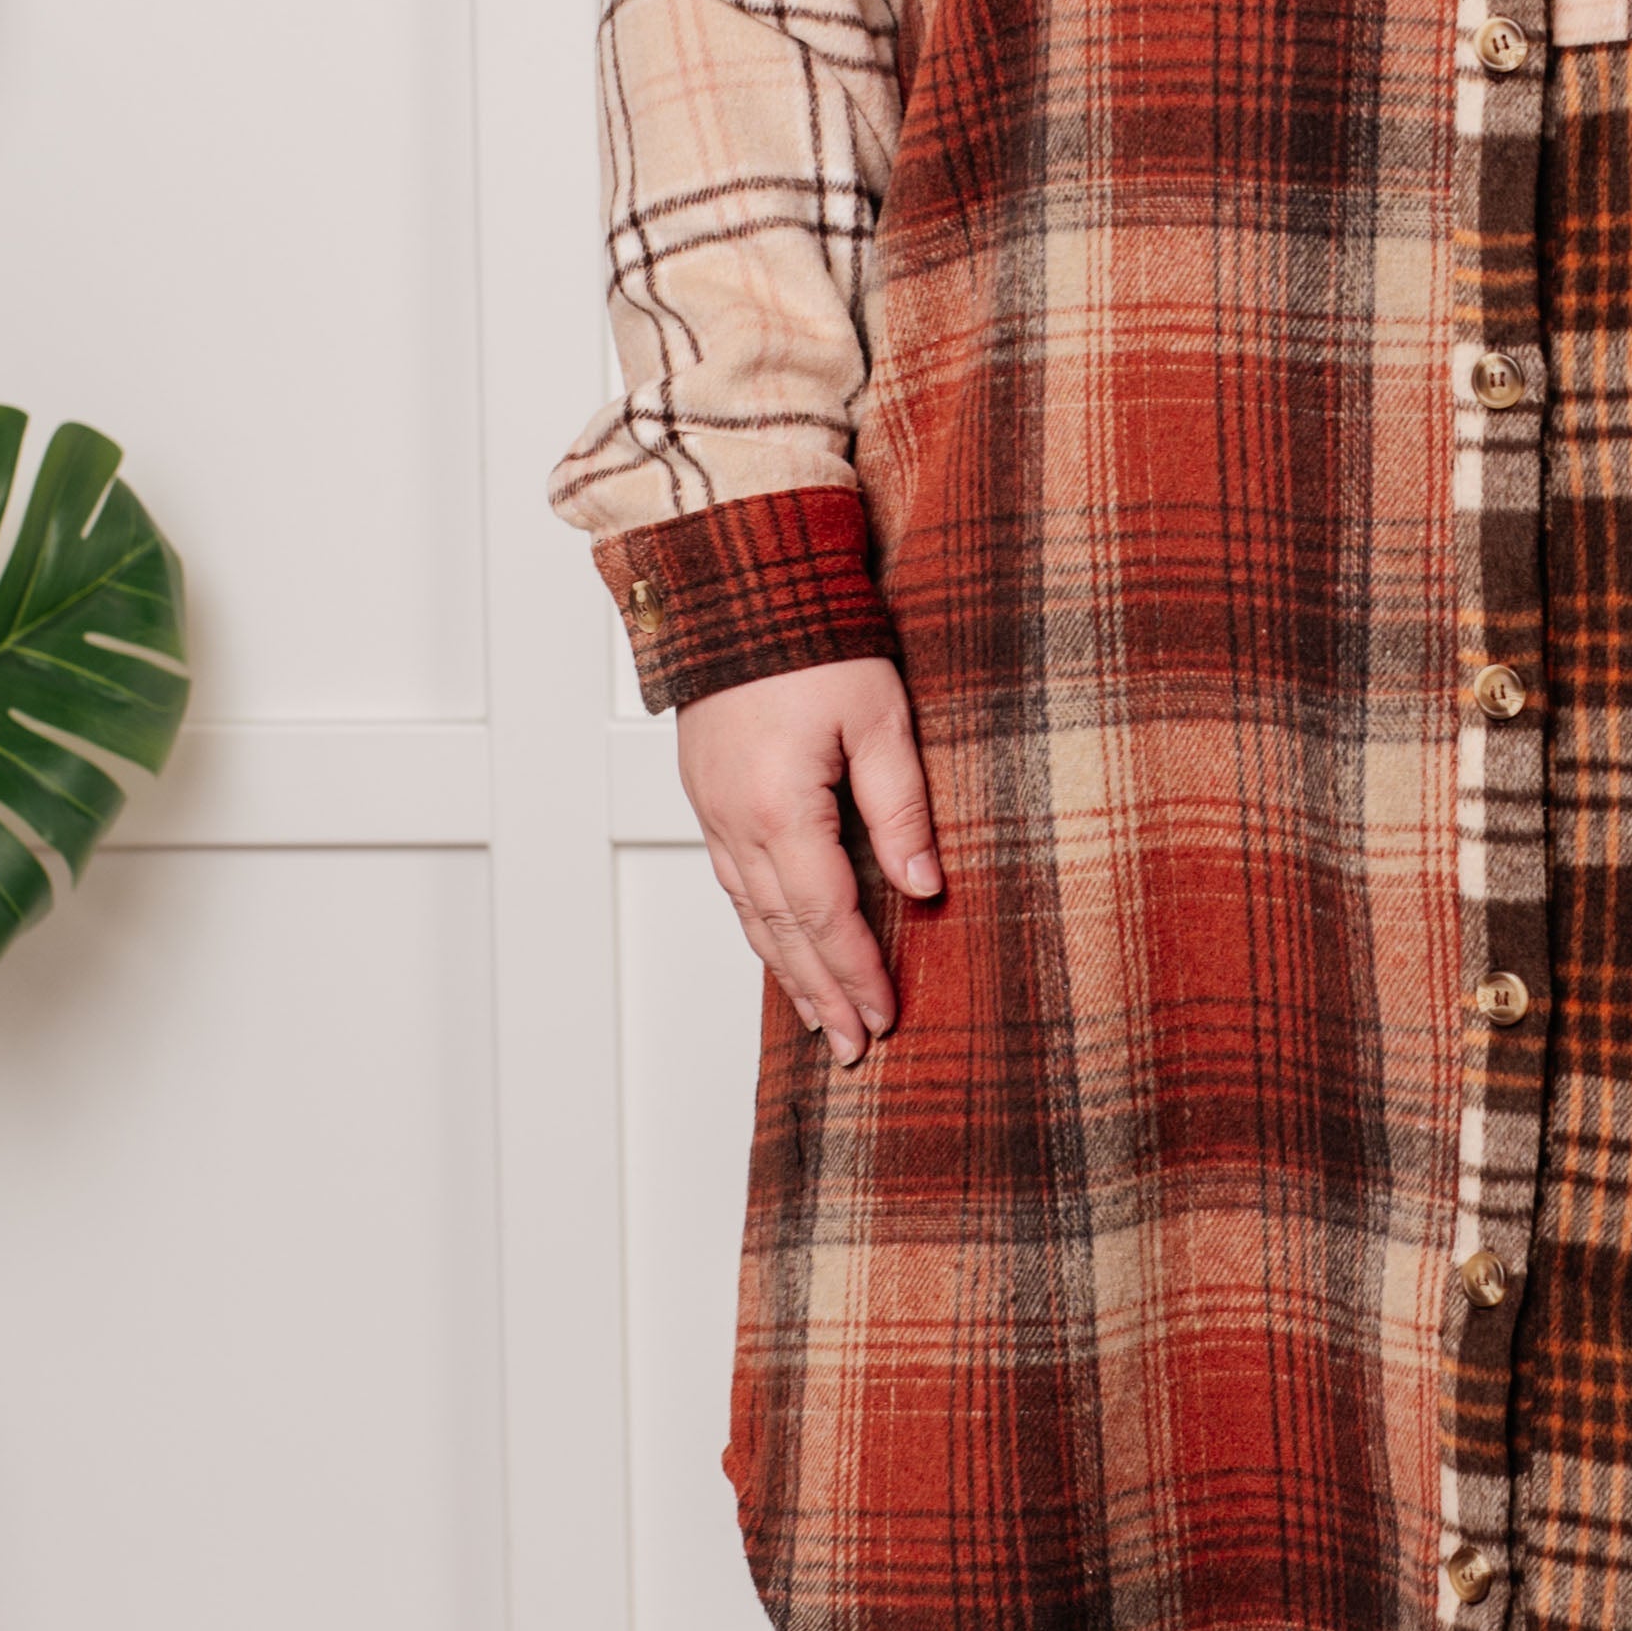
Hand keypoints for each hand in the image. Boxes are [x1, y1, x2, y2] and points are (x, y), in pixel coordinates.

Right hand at [674, 656, 940, 1069]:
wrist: (739, 582)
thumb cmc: (813, 638)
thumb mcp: (880, 718)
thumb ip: (902, 808)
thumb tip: (924, 888)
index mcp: (780, 809)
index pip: (826, 916)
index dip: (857, 972)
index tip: (885, 1017)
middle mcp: (735, 823)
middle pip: (782, 932)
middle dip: (821, 994)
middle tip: (851, 1048)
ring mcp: (713, 812)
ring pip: (751, 915)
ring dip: (786, 972)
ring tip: (818, 1018)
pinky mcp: (708, 797)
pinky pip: (733, 883)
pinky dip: (760, 927)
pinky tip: (779, 947)